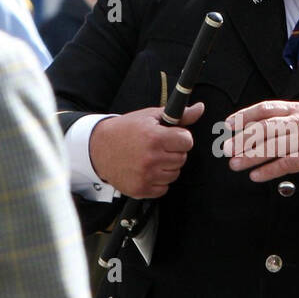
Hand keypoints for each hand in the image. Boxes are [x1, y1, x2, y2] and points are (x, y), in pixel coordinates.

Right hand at [88, 103, 203, 198]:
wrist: (98, 148)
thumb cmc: (126, 130)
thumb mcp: (150, 117)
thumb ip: (179, 115)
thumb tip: (200, 108)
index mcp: (154, 137)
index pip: (187, 142)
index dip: (181, 138)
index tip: (172, 137)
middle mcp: (150, 158)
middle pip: (182, 158)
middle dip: (173, 152)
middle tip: (158, 147)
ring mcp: (145, 176)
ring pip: (174, 174)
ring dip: (167, 167)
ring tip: (151, 158)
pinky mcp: (140, 189)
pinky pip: (163, 188)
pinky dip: (158, 181)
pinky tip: (146, 170)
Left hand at [224, 100, 298, 182]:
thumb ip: (281, 118)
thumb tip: (250, 125)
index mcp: (295, 109)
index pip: (265, 109)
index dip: (244, 116)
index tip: (228, 124)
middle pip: (265, 128)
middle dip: (243, 139)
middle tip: (227, 148)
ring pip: (272, 147)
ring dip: (250, 157)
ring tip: (235, 164)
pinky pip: (284, 164)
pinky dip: (268, 171)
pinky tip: (255, 175)